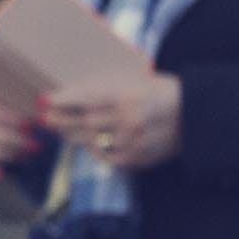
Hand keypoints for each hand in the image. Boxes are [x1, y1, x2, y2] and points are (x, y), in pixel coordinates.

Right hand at [0, 68, 43, 187]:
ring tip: (27, 154)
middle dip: (11, 140)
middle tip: (35, 145)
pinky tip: (0, 174)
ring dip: (4, 153)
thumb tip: (43, 104)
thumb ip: (32, 96)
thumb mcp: (27, 90)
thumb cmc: (27, 98)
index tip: (33, 126)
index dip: (10, 120)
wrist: (21, 112)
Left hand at [43, 61, 182, 176]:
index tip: (45, 100)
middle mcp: (128, 119)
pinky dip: (94, 151)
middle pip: (83, 122)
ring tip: (59, 130)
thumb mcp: (135, 80)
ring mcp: (132, 141)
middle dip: (59, 120)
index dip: (63, 100)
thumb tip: (71, 92)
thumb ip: (105, 86)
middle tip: (44, 118)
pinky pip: (106, 158)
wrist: (194, 115)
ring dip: (71, 136)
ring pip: (90, 141)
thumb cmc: (161, 92)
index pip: (87, 97)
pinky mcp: (137, 158)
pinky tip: (88, 144)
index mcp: (128, 95)